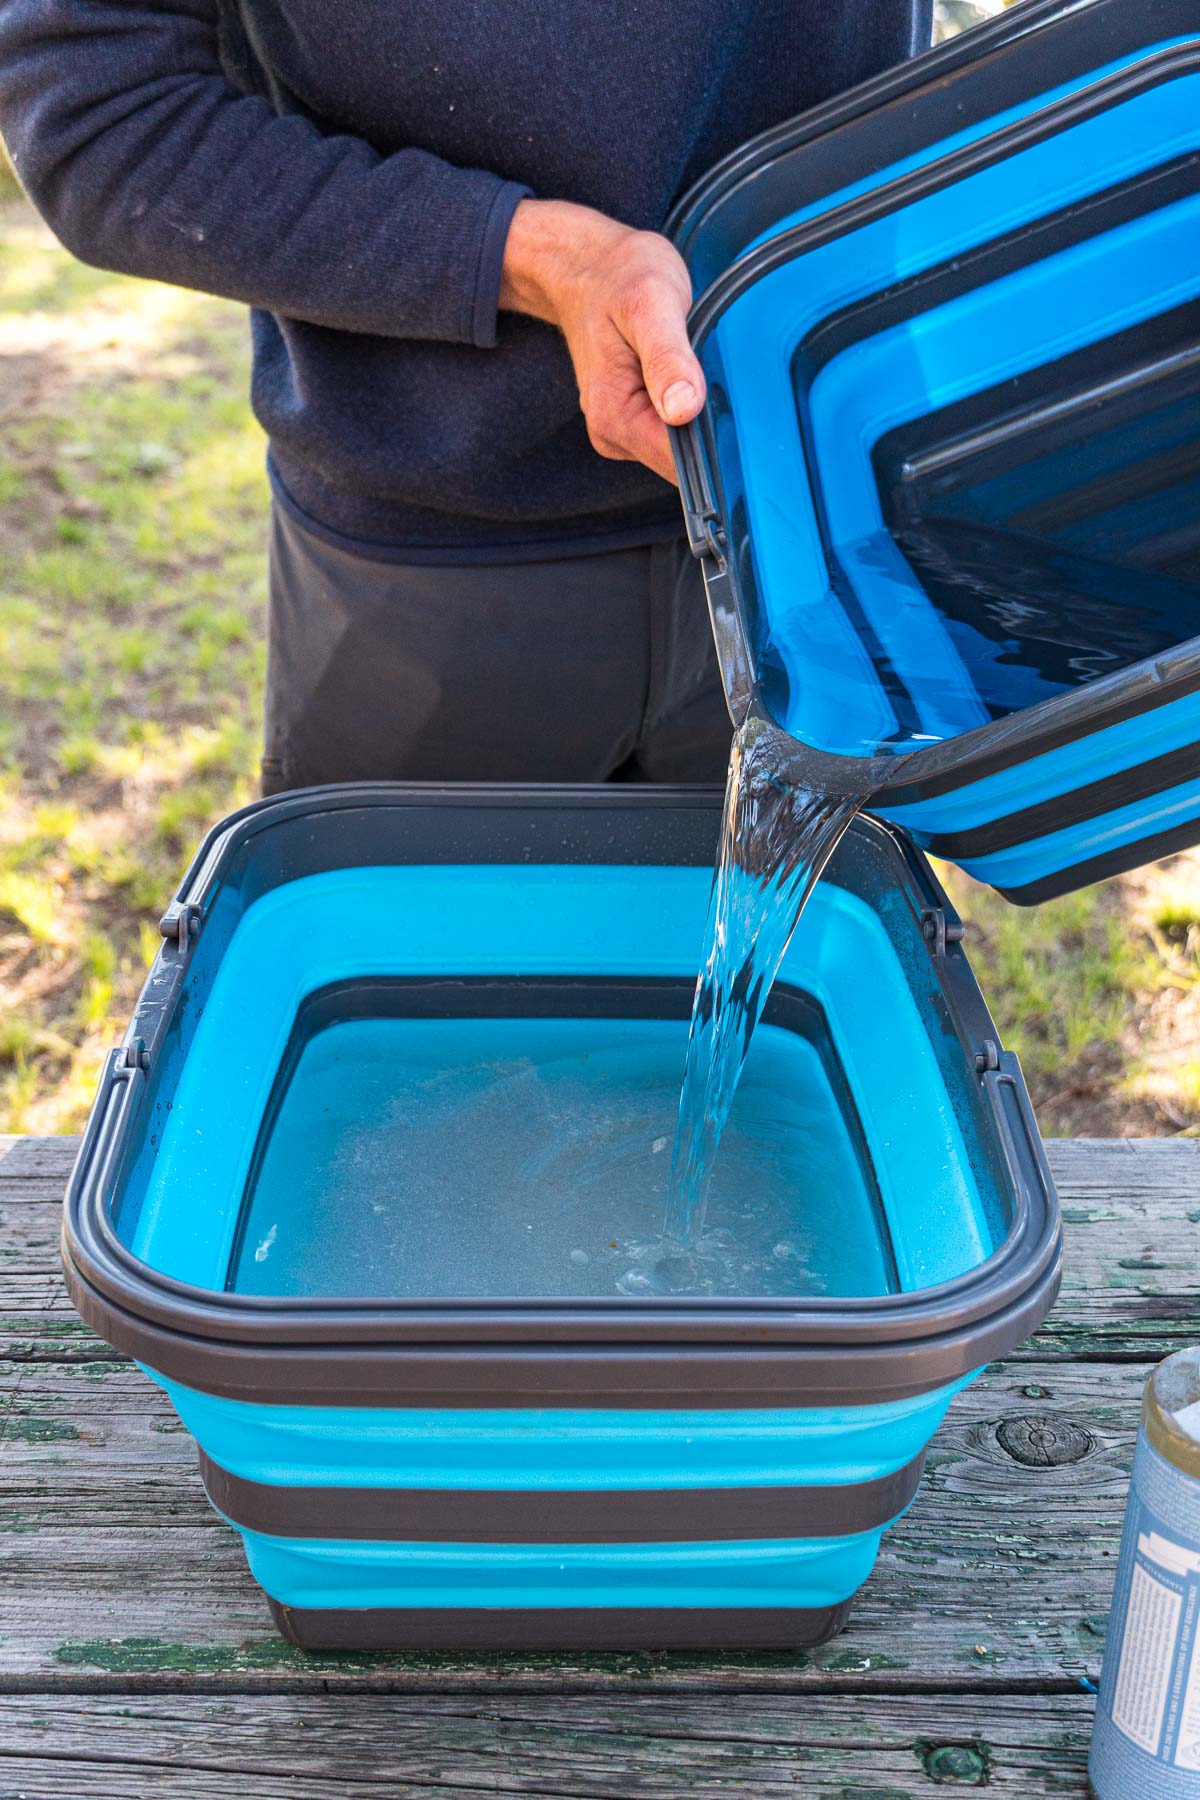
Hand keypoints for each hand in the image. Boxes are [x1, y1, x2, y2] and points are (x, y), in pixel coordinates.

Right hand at [499, 197, 704, 484]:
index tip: (738, 409)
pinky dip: (694, 409)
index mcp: (614, 417)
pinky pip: (676, 432)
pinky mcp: (635, 421)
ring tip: (701, 368)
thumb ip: (667, 358)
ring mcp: (624, 431)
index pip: (679, 461)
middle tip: (719, 374)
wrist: (586, 267)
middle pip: (684, 462)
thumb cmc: (617, 277)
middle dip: (712, 429)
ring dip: (704, 418)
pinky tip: (691, 376)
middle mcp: (614, 435)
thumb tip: (684, 409)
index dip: (716, 442)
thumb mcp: (649, 305)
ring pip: (684, 450)